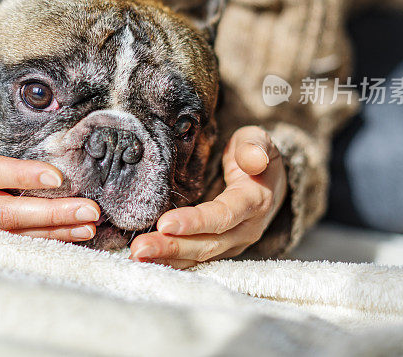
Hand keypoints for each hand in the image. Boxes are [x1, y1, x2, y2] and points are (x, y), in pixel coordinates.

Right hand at [0, 68, 99, 240]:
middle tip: (90, 210)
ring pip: (6, 232)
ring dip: (49, 232)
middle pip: (2, 213)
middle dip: (48, 214)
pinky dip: (36, 240)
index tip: (56, 175)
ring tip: (89, 225)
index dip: (18, 176)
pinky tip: (68, 235)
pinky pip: (2, 239)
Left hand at [128, 126, 286, 267]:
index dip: (195, 222)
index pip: (223, 215)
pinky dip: (170, 262)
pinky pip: (194, 260)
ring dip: (166, 259)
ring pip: (198, 256)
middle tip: (138, 249)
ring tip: (136, 257)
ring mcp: (232, 244)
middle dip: (172, 247)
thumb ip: (255, 146)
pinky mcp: (218, 249)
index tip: (164, 223)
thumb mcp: (258, 141)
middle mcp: (245, 229)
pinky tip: (146, 262)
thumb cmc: (253, 155)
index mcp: (254, 201)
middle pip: (207, 244)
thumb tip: (255, 160)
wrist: (266, 180)